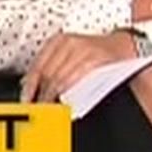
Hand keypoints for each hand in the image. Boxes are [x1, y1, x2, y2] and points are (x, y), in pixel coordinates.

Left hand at [22, 31, 137, 103]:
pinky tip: (66, 103)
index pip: (37, 67)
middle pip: (47, 75)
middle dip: (41, 95)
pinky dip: (69, 95)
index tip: (26, 101)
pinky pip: (77, 82)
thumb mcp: (70, 51)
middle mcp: (69, 43)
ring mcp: (83, 51)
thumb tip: (29, 85)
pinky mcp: (95, 60)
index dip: (29, 87)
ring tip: (50, 111)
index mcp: (59, 40)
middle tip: (38, 110)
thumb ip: (50, 65)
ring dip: (53, 98)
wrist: (125, 46)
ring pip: (60, 80)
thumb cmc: (96, 52)